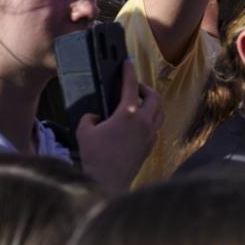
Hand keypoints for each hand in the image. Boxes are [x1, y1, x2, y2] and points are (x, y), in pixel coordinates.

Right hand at [76, 58, 162, 193]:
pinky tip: (137, 126)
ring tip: (138, 106)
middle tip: (134, 89)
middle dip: (145, 88)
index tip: (127, 62)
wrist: (105, 182)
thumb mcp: (84, 131)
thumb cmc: (94, 157)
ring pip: (159, 112)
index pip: (131, 85)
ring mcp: (150, 135)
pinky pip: (156, 128)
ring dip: (151, 105)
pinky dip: (150, 121)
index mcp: (128, 113)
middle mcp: (144, 121)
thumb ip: (90, 118)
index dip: (128, 71)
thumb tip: (96, 117)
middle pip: (154, 96)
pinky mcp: (150, 147)